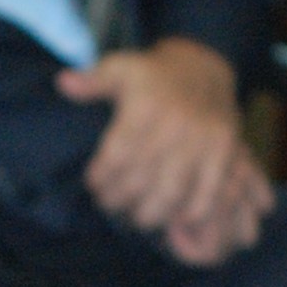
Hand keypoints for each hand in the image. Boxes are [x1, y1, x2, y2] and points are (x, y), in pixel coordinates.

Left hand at [60, 40, 272, 261]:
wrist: (203, 67)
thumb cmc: (152, 75)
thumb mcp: (120, 67)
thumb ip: (92, 80)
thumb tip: (63, 83)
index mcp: (146, 107)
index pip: (117, 156)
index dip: (101, 178)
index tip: (93, 184)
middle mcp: (175, 125)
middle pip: (140, 180)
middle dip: (119, 200)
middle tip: (109, 204)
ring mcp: (202, 141)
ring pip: (170, 193)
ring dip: (148, 213)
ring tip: (135, 214)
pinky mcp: (223, 153)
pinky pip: (206, 195)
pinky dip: (187, 214)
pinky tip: (171, 219)